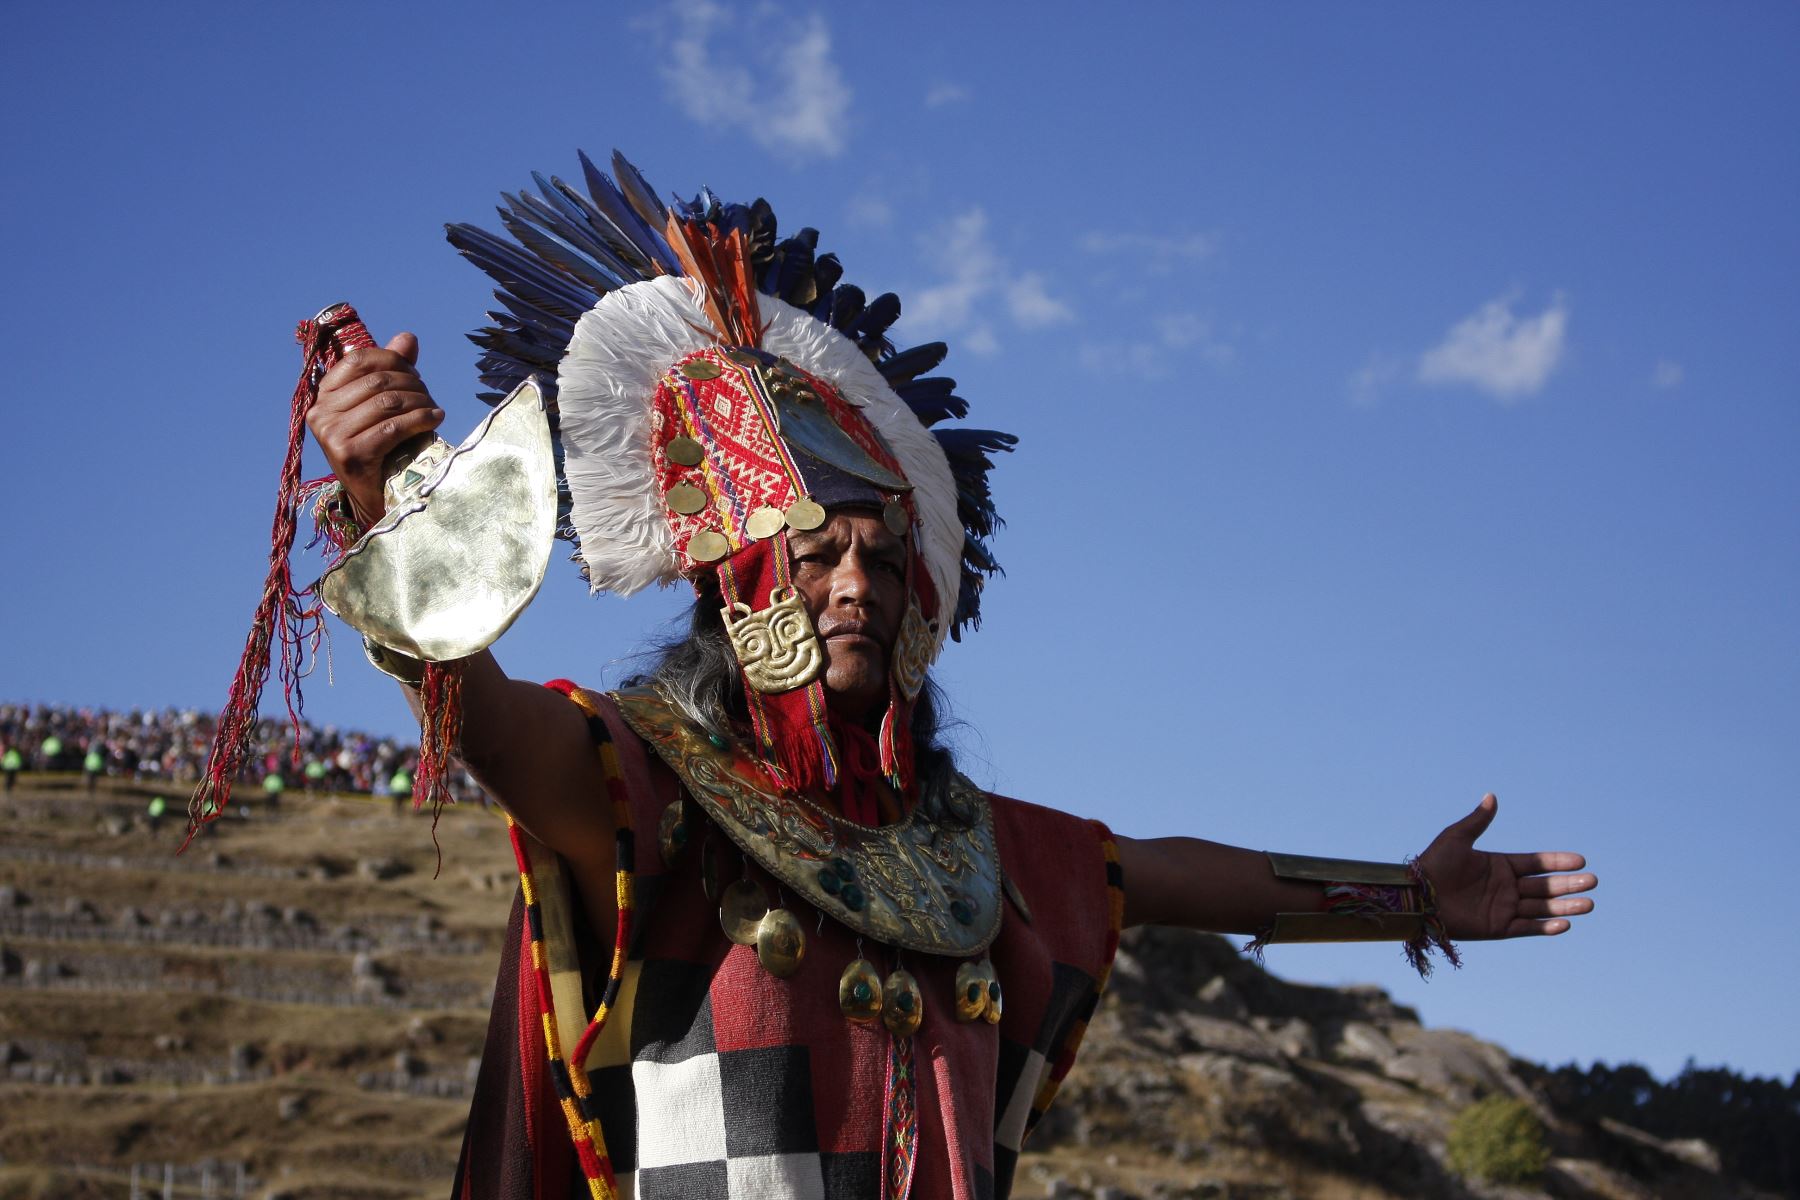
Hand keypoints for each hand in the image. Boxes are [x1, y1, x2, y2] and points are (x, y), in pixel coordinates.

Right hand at [306, 332, 443, 525]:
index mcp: (323, 395)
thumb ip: (391, 370)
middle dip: (412, 383)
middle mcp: (320, 413)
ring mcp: (332, 435)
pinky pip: (393, 427)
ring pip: (387, 402)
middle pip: (377, 381)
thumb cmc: (382, 446)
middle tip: (429, 395)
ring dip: (420, 402)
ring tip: (434, 409)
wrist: (377, 495)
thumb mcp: (383, 405)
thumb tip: (408, 338)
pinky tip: (435, 419)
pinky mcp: (350, 455)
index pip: (359, 359)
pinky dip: (420, 419)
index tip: (415, 373)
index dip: (392, 360)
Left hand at [1416, 794, 1595, 939]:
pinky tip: (1565, 923)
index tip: (1581, 861)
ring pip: (1542, 908)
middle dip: (1569, 884)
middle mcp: (1506, 887)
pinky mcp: (1498, 928)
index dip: (1558, 862)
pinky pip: (1526, 927)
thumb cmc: (1434, 865)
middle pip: (1545, 886)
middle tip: (1593, 882)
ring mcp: (1504, 908)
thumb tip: (1491, 796)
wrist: (1417, 896)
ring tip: (1589, 904)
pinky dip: (1545, 927)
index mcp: (1499, 865)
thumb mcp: (1456, 838)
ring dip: (1565, 906)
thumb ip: (1478, 820)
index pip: (1536, 863)